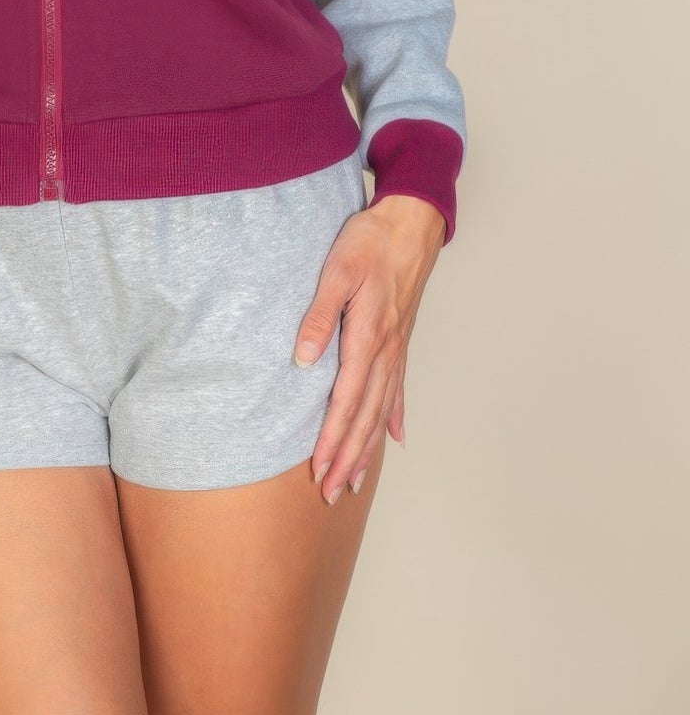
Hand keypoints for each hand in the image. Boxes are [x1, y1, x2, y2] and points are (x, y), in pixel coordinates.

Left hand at [293, 194, 445, 505]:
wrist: (410, 222)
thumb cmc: (370, 241)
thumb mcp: (337, 270)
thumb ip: (320, 315)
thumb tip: (303, 359)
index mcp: (368, 335)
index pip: (347, 400)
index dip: (332, 439)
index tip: (320, 470)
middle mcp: (387, 350)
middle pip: (366, 416)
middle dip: (348, 457)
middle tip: (332, 492)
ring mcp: (398, 347)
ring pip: (382, 409)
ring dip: (368, 447)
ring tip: (357, 481)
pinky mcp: (402, 339)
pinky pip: (399, 388)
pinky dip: (395, 417)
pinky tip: (395, 439)